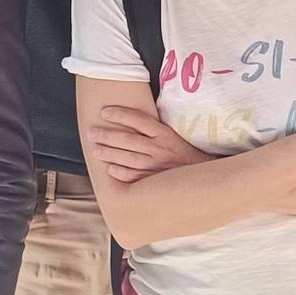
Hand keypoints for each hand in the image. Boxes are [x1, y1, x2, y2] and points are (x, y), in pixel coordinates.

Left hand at [90, 105, 205, 183]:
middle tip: (91, 132)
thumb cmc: (183, 154)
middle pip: (128, 139)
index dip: (120, 114)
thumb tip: (129, 117)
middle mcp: (159, 149)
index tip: (104, 112)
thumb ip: (153, 128)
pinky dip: (120, 173)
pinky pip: (133, 177)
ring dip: (108, 153)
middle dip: (106, 135)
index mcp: (164, 134)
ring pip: (127, 158)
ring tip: (95, 149)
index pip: (138, 120)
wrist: (204, 177)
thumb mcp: (172, 135)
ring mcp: (156, 166)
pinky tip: (110, 169)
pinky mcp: (154, 182)